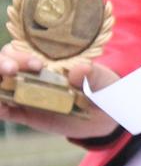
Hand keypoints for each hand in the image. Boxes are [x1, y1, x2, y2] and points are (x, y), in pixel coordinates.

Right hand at [0, 44, 120, 138]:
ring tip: (1, 94)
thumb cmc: (102, 89)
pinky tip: (2, 109)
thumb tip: (80, 70)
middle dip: (2, 63)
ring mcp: (26, 93)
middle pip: (4, 62)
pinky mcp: (26, 113)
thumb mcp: (104, 81)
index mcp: (45, 59)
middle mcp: (30, 73)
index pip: (21, 50)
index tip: (37, 64)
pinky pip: (5, 110)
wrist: (105, 115)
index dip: (21, 54)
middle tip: (11, 70)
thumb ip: (94, 75)